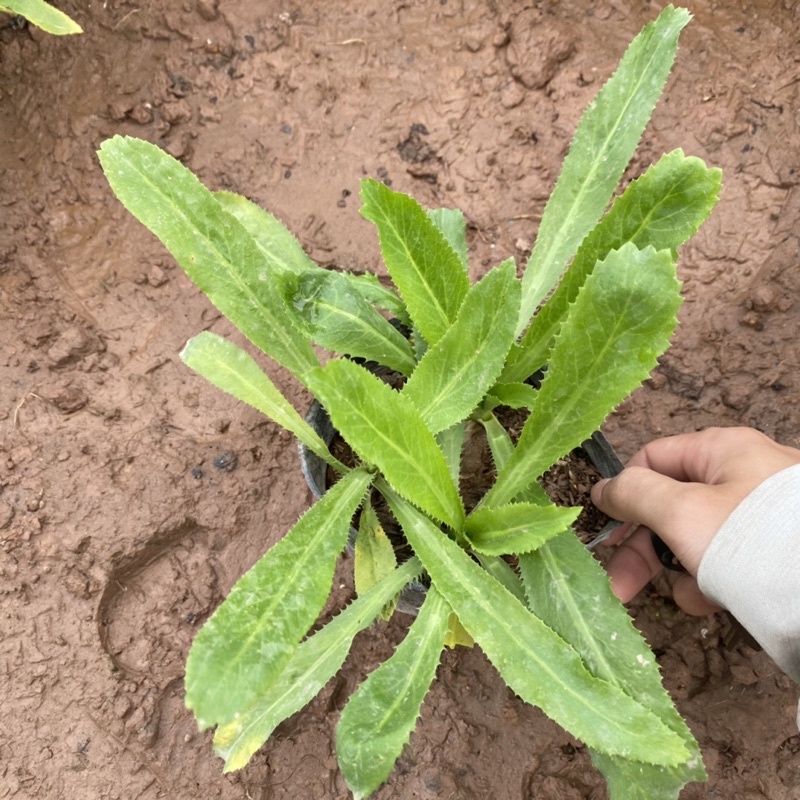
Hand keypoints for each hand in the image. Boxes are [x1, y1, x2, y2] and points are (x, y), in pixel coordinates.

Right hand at [590, 427, 799, 614]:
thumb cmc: (751, 542)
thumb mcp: (679, 512)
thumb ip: (633, 495)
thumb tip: (601, 489)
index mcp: (722, 450)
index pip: (652, 460)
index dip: (625, 495)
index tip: (609, 535)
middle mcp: (743, 474)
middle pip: (672, 505)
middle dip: (646, 550)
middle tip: (621, 586)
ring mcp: (761, 514)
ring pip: (697, 538)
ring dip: (682, 572)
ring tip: (694, 597)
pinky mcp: (774, 549)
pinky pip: (728, 558)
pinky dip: (715, 582)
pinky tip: (718, 602)